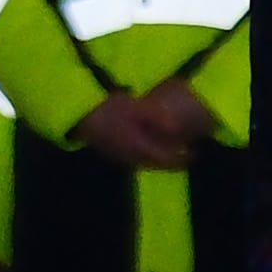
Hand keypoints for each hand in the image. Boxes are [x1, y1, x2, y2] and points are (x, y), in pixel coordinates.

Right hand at [82, 79, 221, 167]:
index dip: (183, 158)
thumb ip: (157, 117)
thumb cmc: (107, 108)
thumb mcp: (134, 107)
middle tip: (184, 151)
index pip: (167, 159)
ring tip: (165, 146)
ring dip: (156, 157)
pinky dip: (143, 153)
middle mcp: (130, 157)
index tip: (196, 153)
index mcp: (140, 147)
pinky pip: (131, 157)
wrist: (75, 113)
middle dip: (171, 159)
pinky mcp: (106, 151)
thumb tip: (179, 127)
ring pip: (143, 162)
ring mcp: (117, 156)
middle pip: (156, 164)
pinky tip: (142, 143)